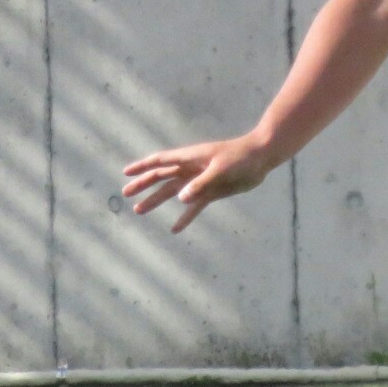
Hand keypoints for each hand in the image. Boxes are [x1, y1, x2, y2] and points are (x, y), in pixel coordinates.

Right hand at [122, 134, 276, 232]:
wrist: (261, 159)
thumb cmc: (240, 157)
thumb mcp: (220, 169)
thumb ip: (200, 183)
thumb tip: (180, 198)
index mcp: (190, 157)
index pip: (161, 161)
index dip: (143, 166)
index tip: (126, 173)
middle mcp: (191, 169)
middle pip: (162, 177)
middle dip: (143, 184)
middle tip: (126, 194)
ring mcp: (200, 181)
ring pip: (173, 192)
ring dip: (157, 200)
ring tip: (139, 210)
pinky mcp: (211, 192)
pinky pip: (194, 207)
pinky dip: (185, 217)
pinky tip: (175, 229)